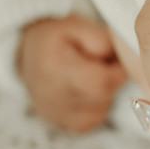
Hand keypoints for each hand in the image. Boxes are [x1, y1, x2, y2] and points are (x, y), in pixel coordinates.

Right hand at [16, 15, 126, 131]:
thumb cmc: (57, 40)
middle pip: (102, 97)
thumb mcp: (75, 25)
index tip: (115, 61)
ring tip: (92, 78)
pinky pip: (92, 121)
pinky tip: (87, 92)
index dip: (117, 72)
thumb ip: (99, 39)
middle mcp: (50, 96)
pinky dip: (97, 107)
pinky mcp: (61, 123)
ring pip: (100, 111)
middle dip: (112, 81)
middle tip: (104, 67)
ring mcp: (55, 113)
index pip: (99, 82)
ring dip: (105, 95)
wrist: (31, 56)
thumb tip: (114, 58)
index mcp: (53, 69)